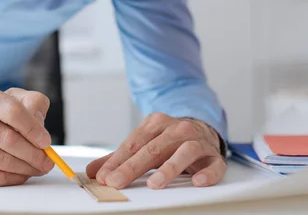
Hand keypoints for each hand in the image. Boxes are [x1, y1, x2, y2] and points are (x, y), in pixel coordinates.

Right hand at [0, 84, 54, 185]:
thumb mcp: (10, 99)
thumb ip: (31, 103)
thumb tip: (39, 125)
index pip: (11, 110)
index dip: (32, 128)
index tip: (46, 141)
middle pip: (8, 138)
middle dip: (33, 153)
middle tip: (47, 161)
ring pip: (2, 161)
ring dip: (26, 168)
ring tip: (37, 167)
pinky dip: (13, 178)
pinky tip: (21, 173)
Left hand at [86, 113, 224, 189]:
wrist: (202, 128)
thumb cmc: (168, 140)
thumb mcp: (143, 144)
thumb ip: (118, 158)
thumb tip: (93, 172)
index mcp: (155, 124)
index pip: (133, 144)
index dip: (117, 161)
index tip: (104, 177)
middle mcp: (176, 129)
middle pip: (152, 148)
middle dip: (132, 167)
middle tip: (117, 182)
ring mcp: (197, 141)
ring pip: (184, 152)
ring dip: (169, 168)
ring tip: (154, 183)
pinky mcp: (214, 155)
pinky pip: (213, 163)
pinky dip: (207, 173)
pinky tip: (197, 182)